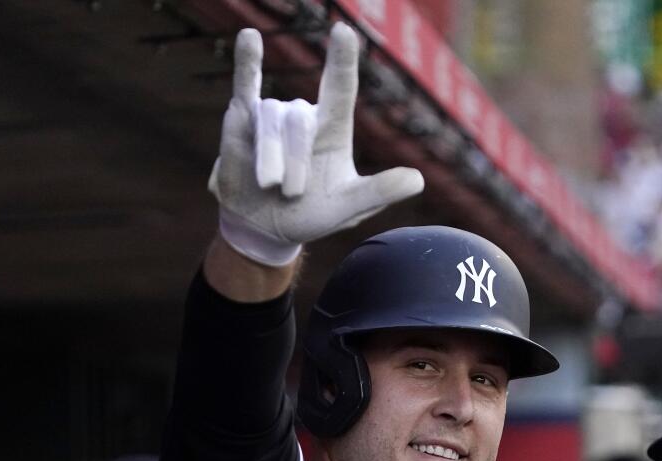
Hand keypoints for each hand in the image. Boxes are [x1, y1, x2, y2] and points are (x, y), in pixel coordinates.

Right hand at [211, 23, 424, 265]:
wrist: (266, 228)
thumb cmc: (311, 214)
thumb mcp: (347, 209)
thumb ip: (378, 192)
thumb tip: (417, 181)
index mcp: (333, 129)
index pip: (341, 87)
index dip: (341, 59)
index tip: (343, 31)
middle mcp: (305, 116)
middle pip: (298, 121)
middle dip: (293, 162)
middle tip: (291, 194)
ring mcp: (274, 114)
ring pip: (269, 119)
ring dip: (270, 158)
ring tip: (270, 186)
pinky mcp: (243, 118)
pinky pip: (246, 84)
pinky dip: (246, 61)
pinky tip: (249, 35)